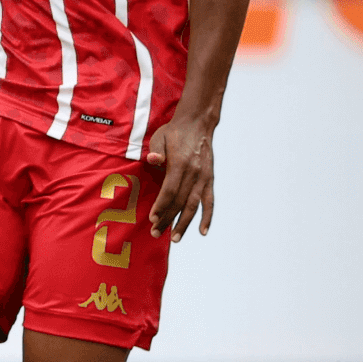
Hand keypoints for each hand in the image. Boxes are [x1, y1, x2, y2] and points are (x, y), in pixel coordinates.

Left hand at [144, 116, 214, 241]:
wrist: (198, 123)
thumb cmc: (174, 132)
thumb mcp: (160, 136)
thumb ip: (155, 149)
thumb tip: (152, 160)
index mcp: (180, 163)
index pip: (170, 190)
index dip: (161, 206)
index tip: (152, 218)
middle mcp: (194, 173)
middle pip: (180, 201)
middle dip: (168, 219)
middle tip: (156, 233)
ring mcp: (204, 178)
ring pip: (194, 205)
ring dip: (185, 223)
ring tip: (175, 238)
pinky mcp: (209, 179)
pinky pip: (209, 201)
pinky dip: (207, 217)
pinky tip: (203, 231)